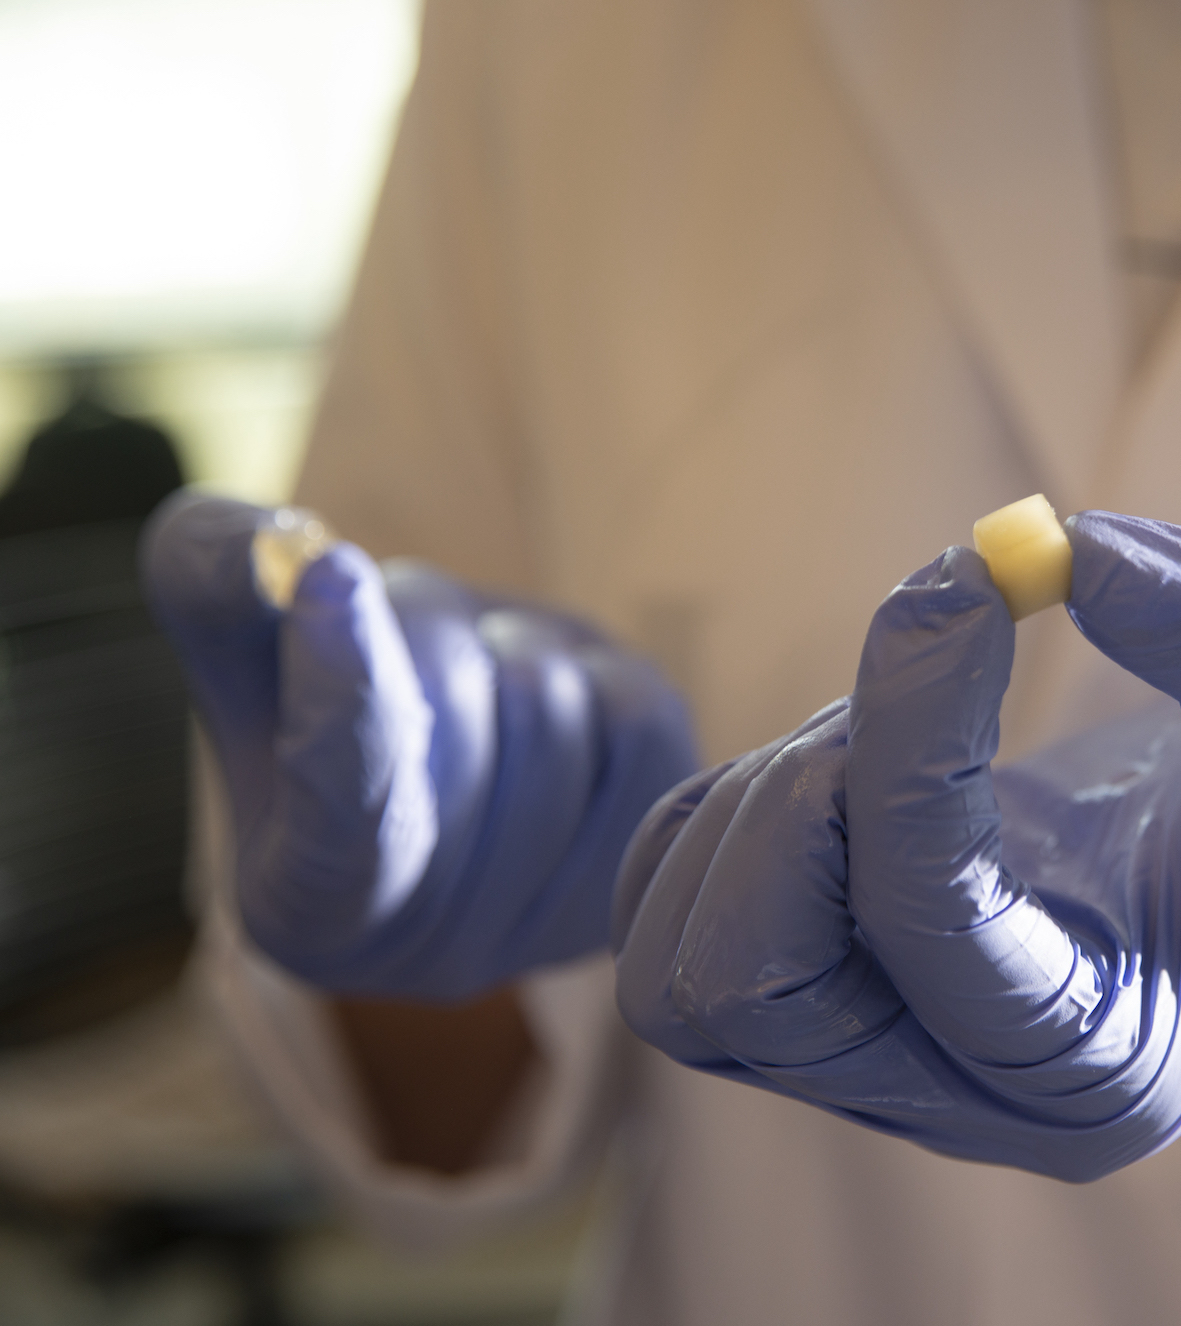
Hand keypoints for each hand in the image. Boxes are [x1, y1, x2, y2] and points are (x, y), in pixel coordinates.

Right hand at [142, 492, 700, 999]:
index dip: (343, 691)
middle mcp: (438, 949)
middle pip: (453, 707)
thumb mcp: (246, 664)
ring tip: (472, 692)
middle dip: (420, 630)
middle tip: (397, 643)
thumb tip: (261, 542)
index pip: (343, 810)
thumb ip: (218, 592)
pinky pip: (634, 711)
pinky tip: (548, 715)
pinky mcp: (651, 852)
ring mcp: (557, 915)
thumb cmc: (323, 729)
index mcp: (312, 912)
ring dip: (503, 654)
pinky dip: (587, 675)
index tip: (334, 575)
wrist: (461, 802)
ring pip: (549, 700)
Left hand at [612, 513, 1180, 1179]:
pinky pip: (673, 924)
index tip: (970, 584)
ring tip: (893, 726)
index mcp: (1106, 1067)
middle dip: (804, 797)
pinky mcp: (825, 1003)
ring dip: (758, 808)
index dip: (915, 736)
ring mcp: (881, 1065)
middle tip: (920, 678)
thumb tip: (1062, 549)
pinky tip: (847, 757)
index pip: (932, 929)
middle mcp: (968, 1100)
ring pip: (682, 970)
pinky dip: (723, 818)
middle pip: (745, 986)